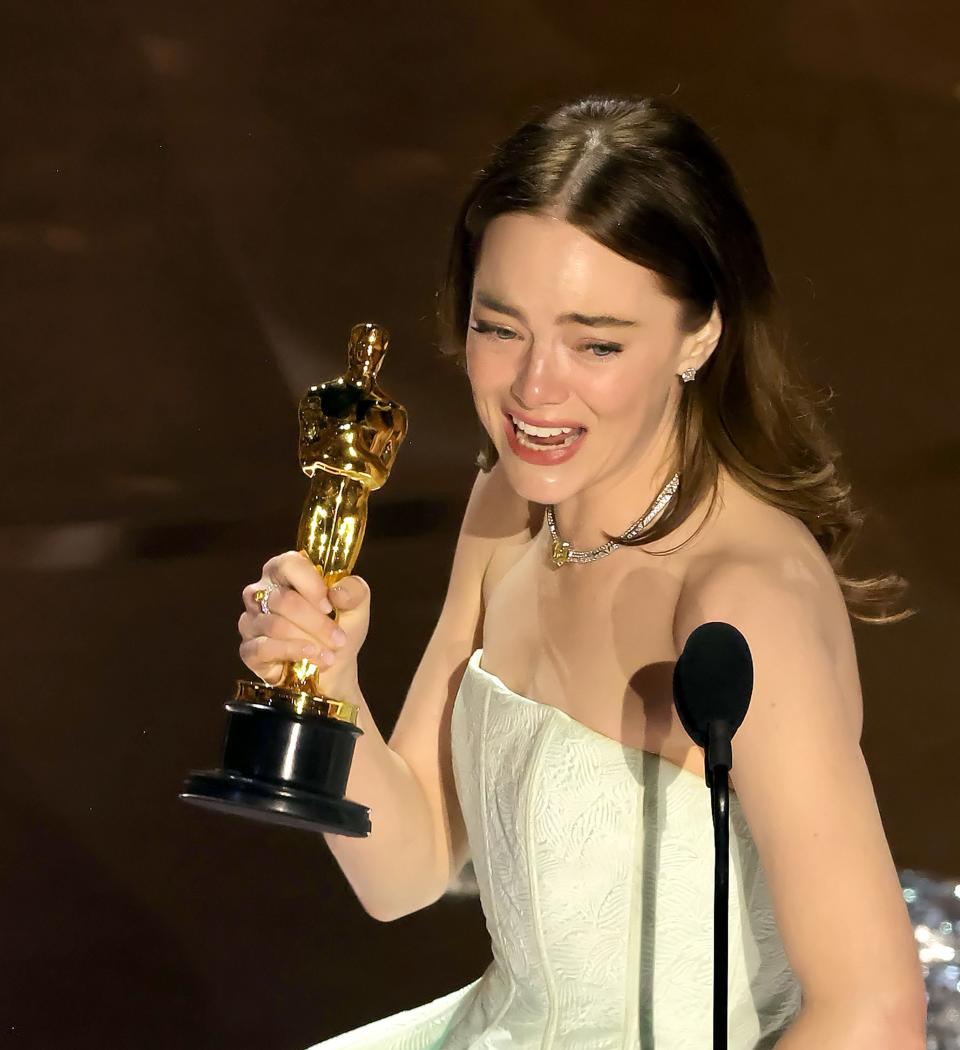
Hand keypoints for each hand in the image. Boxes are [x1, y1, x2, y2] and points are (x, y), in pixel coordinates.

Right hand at [238, 550, 370, 689]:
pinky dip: (292, 653)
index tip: (330, 605)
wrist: (334, 667)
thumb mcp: (357, 607)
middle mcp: (261, 592)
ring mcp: (251, 621)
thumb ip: (354, 591)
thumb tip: (337, 593)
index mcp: (284, 572)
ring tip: (330, 654)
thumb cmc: (340, 628)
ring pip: (277, 625)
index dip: (310, 584)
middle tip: (339, 639)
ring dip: (309, 641)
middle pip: (284, 600)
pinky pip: (264, 648)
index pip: (288, 564)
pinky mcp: (248, 650)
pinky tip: (310, 658)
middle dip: (317, 623)